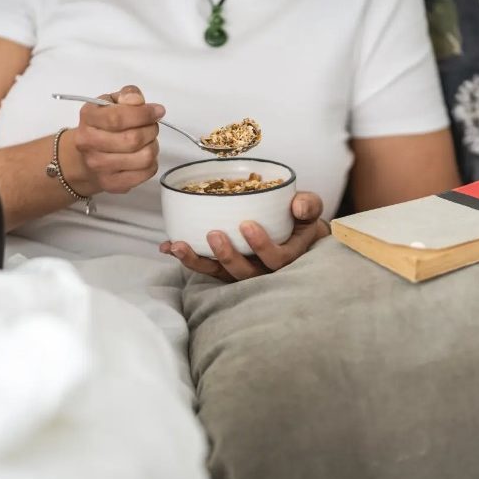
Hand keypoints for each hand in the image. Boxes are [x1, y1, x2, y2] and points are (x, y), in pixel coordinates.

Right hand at [62, 85, 163, 194]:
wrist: (85, 158)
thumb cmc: (102, 126)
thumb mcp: (111, 103)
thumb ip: (127, 96)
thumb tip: (138, 101)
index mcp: (88, 119)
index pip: (119, 117)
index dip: (144, 114)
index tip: (157, 111)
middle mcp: (89, 144)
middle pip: (133, 139)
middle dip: (151, 130)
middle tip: (152, 126)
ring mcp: (100, 167)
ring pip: (144, 157)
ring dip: (153, 146)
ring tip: (148, 141)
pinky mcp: (113, 184)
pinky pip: (146, 173)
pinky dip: (152, 162)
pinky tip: (144, 155)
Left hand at [160, 192, 330, 281]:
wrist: (292, 232)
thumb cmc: (299, 220)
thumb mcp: (310, 209)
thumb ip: (309, 205)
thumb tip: (298, 205)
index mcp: (287, 256)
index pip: (276, 259)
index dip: (261, 246)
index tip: (247, 225)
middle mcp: (263, 270)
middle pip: (245, 273)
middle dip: (228, 256)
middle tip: (214, 234)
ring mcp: (241, 271)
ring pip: (220, 274)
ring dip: (197, 261)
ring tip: (179, 246)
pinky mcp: (224, 268)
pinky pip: (206, 267)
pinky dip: (186, 258)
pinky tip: (168, 247)